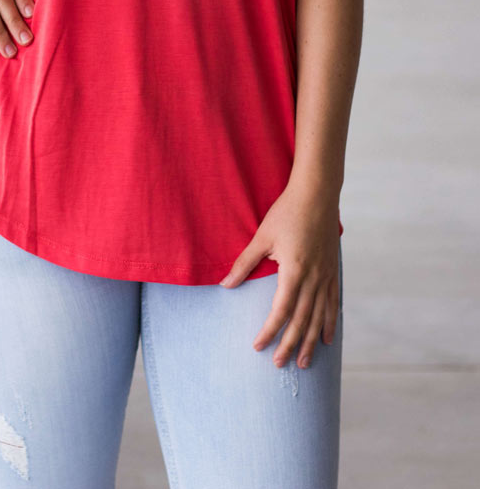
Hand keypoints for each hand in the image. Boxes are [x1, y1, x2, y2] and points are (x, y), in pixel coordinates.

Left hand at [218, 181, 339, 370]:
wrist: (317, 194)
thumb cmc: (287, 212)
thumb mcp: (262, 237)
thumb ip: (244, 263)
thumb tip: (225, 285)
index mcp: (294, 271)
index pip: (280, 310)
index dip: (270, 331)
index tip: (258, 347)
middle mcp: (314, 278)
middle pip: (301, 320)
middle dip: (289, 344)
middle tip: (280, 365)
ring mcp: (326, 276)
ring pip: (319, 317)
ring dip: (310, 341)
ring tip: (303, 363)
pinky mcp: (333, 271)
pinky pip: (333, 304)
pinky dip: (330, 323)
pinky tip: (326, 339)